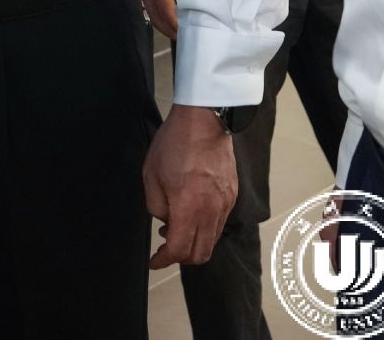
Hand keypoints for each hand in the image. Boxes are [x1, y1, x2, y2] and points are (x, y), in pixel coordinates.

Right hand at [137, 0, 183, 39]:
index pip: (168, 12)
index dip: (177, 25)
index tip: (187, 34)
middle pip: (158, 20)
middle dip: (171, 32)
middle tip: (185, 38)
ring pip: (152, 17)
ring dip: (164, 27)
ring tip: (177, 32)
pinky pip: (149, 9)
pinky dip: (158, 18)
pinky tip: (167, 18)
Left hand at [143, 103, 238, 267]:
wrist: (205, 121)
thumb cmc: (175, 144)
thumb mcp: (151, 176)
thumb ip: (156, 206)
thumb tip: (165, 221)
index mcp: (189, 208)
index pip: (179, 250)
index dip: (163, 260)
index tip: (153, 261)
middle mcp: (211, 212)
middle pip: (200, 254)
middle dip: (180, 258)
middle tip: (164, 248)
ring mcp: (225, 204)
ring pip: (212, 240)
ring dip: (194, 243)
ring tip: (175, 227)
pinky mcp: (232, 195)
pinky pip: (219, 223)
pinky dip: (205, 228)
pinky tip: (191, 213)